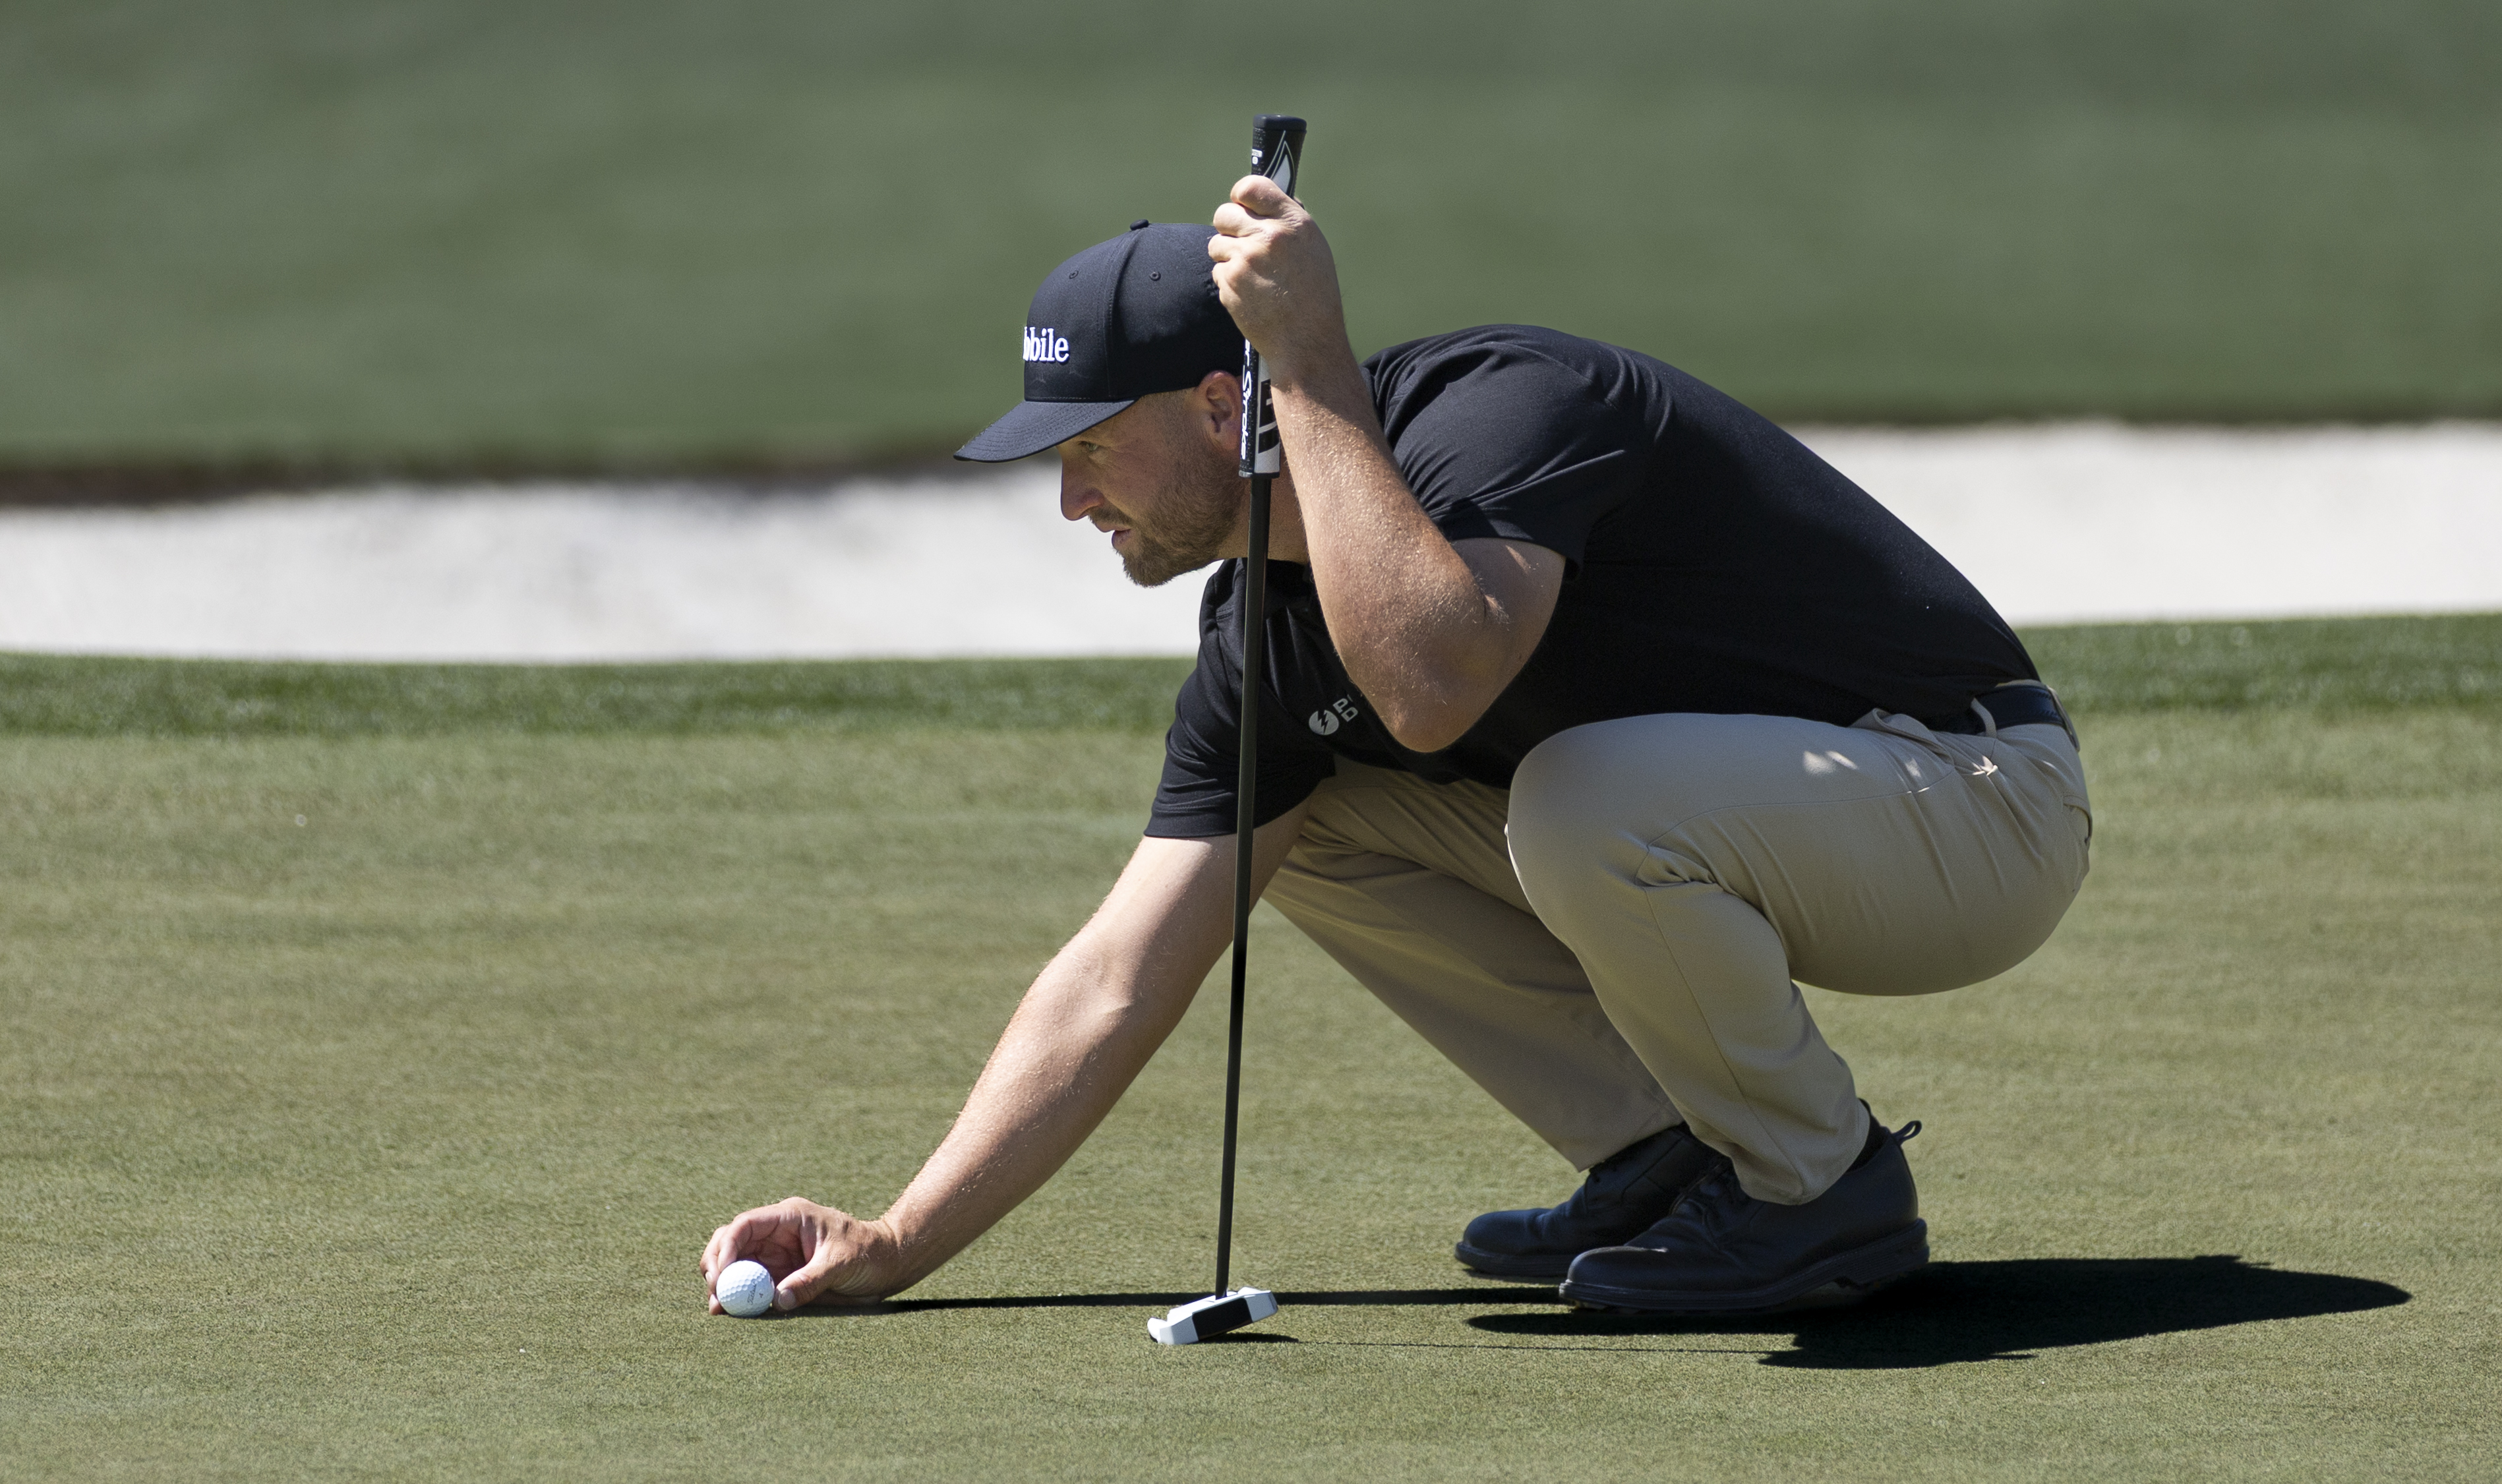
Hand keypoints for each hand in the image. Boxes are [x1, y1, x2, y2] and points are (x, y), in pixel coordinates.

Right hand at [698, 1196, 902, 1312]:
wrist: (887, 1264)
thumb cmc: (869, 1253)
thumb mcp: (841, 1264)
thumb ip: (810, 1280)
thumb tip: (777, 1300)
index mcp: (790, 1217)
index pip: (746, 1225)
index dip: (727, 1247)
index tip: (722, 1274)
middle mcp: (777, 1233)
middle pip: (731, 1242)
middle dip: (717, 1265)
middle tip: (715, 1293)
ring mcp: (776, 1254)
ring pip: (736, 1263)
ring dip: (724, 1283)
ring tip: (718, 1308)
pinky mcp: (779, 1274)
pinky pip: (750, 1283)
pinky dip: (738, 1296)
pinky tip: (730, 1311)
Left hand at [1209, 175, 1353, 385]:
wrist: (1306, 341)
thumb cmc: (1314, 296)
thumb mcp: (1314, 248)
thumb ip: (1288, 221)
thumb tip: (1265, 202)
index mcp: (1293, 222)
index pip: (1251, 186)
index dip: (1241, 195)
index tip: (1241, 203)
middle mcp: (1268, 236)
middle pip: (1224, 213)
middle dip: (1229, 227)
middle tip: (1243, 243)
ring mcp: (1245, 259)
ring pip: (1216, 243)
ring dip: (1228, 256)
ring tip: (1252, 275)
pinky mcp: (1229, 282)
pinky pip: (1217, 271)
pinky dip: (1228, 281)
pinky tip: (1250, 293)